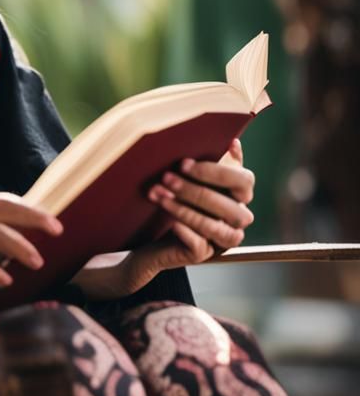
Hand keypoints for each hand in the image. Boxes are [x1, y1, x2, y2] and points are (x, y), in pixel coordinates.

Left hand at [71, 139, 256, 300]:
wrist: (151, 230)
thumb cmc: (176, 194)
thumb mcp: (191, 173)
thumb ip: (211, 156)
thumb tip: (232, 141)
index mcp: (239, 194)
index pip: (244, 181)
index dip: (216, 172)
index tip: (184, 162)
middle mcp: (237, 218)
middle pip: (231, 207)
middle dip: (196, 191)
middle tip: (166, 178)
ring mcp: (221, 239)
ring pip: (217, 228)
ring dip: (187, 210)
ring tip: (159, 196)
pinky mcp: (203, 254)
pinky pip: (200, 246)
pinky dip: (186, 232)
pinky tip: (170, 222)